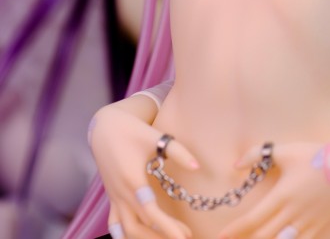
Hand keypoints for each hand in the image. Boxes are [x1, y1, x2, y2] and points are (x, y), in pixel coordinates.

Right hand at [89, 102, 196, 238]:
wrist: (105, 128)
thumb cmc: (133, 131)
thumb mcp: (156, 138)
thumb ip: (178, 152)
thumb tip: (197, 166)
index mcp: (132, 180)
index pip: (150, 212)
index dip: (167, 227)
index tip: (184, 236)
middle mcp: (121, 194)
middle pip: (139, 227)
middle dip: (162, 235)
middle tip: (186, 235)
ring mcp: (114, 198)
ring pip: (125, 230)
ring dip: (145, 238)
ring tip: (168, 237)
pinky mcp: (112, 198)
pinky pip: (115, 225)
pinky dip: (126, 235)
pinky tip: (141, 238)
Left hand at [218, 140, 329, 238]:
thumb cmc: (315, 156)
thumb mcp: (285, 150)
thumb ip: (258, 154)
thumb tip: (236, 164)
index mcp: (282, 196)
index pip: (253, 219)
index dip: (235, 229)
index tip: (221, 235)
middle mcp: (292, 214)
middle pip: (263, 236)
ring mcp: (306, 223)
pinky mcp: (318, 226)